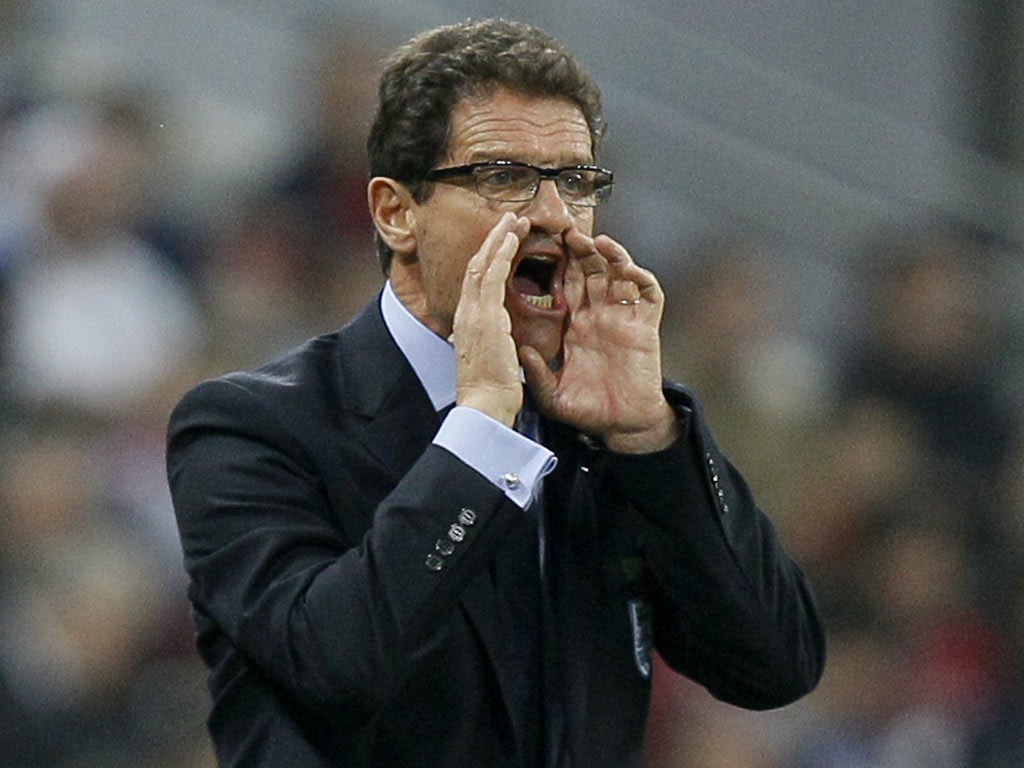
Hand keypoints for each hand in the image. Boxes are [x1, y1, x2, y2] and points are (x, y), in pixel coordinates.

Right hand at [452, 212, 530, 426]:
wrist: (484, 407)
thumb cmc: (490, 392)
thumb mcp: (487, 359)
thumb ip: (489, 342)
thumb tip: (493, 337)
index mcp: (467, 323)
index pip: (476, 282)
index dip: (488, 258)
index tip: (502, 242)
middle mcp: (466, 313)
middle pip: (476, 265)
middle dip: (493, 240)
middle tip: (508, 219)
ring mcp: (473, 313)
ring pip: (483, 263)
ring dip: (499, 238)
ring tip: (514, 219)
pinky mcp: (486, 316)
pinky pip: (493, 275)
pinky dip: (502, 253)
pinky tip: (513, 237)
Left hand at [520, 228, 677, 452]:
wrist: (622, 427)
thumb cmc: (588, 411)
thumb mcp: (553, 394)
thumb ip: (538, 372)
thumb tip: (521, 350)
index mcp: (575, 326)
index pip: (566, 284)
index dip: (557, 263)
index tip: (542, 245)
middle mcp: (599, 317)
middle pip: (591, 271)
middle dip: (580, 249)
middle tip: (565, 230)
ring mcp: (624, 319)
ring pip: (619, 274)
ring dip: (609, 254)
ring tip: (594, 241)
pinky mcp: (646, 327)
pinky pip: (648, 294)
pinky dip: (640, 276)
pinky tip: (626, 267)